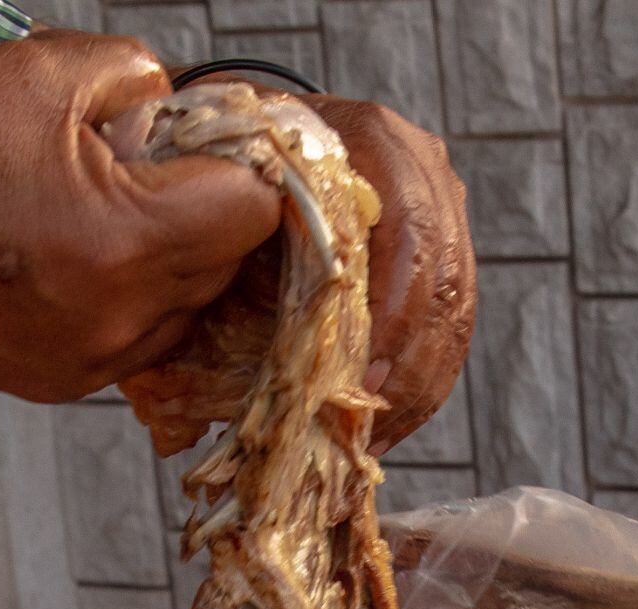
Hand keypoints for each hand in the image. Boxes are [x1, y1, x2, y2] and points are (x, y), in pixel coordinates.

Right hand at [0, 31, 281, 402]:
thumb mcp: (37, 73)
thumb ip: (138, 76)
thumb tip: (184, 107)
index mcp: (128, 238)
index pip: (256, 207)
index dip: (240, 159)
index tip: (203, 138)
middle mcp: (125, 316)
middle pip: (232, 259)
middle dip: (204, 203)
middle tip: (143, 163)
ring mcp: (99, 359)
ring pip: (194, 302)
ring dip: (174, 253)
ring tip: (104, 210)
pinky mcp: (70, 382)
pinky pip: (146, 334)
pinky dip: (135, 294)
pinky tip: (80, 254)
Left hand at [115, 89, 473, 454]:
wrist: (254, 135)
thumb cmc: (223, 168)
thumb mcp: (214, 198)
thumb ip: (215, 253)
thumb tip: (183, 379)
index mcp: (368, 140)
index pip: (409, 232)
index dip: (394, 312)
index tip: (363, 378)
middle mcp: (420, 166)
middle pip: (443, 280)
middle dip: (408, 368)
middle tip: (363, 431)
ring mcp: (441, 207)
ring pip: (454, 312)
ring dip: (414, 388)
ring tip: (365, 443)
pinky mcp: (442, 250)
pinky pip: (448, 327)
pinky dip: (417, 382)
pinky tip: (378, 426)